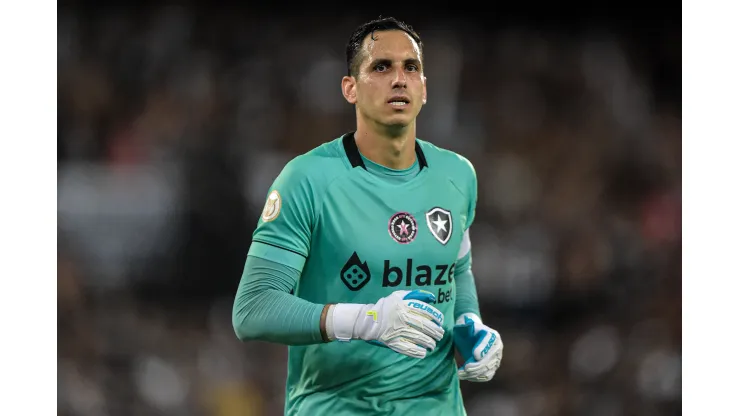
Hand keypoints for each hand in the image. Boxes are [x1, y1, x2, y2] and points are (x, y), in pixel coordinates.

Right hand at [328, 290, 444, 357]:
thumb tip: (432, 297)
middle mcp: (402, 318)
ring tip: (433, 345)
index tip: (440, 322)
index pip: (426, 311)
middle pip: (424, 326)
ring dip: (429, 343)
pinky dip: (417, 352)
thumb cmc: (386, 307)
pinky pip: (408, 348)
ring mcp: (398, 331)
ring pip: (418, 338)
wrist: (368, 320)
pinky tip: (423, 353)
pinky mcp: (393, 342)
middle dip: (435, 332)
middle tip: (440, 335)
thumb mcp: (398, 296)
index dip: (436, 318)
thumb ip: (414, 294)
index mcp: (404, 306)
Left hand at [452, 313, 502, 381]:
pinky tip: (467, 377)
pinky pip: (487, 376)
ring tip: (461, 374)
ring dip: (474, 374)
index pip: (489, 344)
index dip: (483, 350)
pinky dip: (477, 378)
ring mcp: (496, 359)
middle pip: (489, 360)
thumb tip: (473, 347)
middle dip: (476, 366)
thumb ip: (468, 330)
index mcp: (493, 336)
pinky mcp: (493, 367)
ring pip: (487, 370)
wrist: (471, 335)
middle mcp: (498, 348)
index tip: (474, 355)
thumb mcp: (467, 327)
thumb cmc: (467, 330)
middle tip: (465, 368)